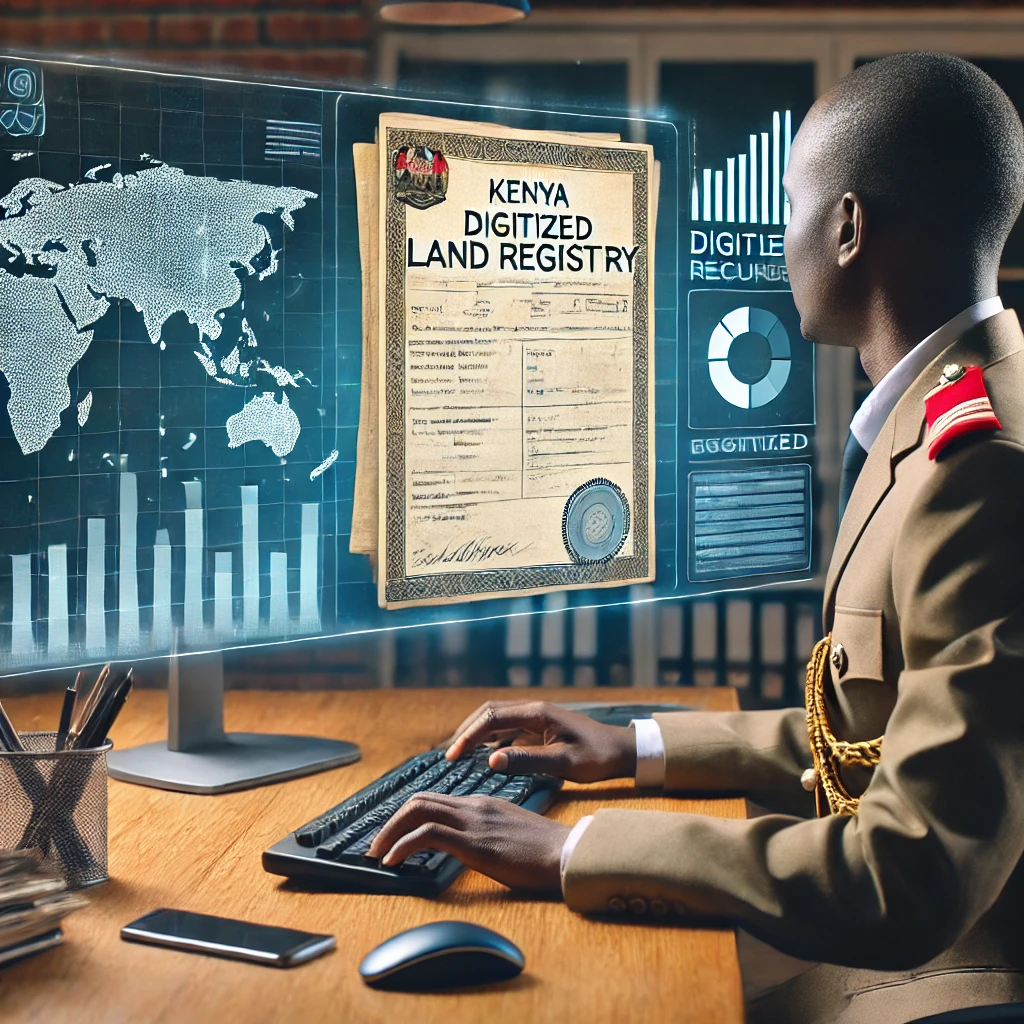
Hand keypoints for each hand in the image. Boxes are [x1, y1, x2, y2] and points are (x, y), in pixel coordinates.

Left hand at [368, 793, 570, 891]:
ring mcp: (474, 821)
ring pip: (418, 811)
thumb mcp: (510, 835)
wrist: (568, 855)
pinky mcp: (475, 842)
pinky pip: (427, 835)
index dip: (407, 817)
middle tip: (376, 845)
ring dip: (389, 833)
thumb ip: (486, 833)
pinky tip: (393, 862)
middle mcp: (474, 806)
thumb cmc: (545, 852)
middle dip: (390, 822)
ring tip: (377, 853)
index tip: (393, 837)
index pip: (434, 800)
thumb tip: (466, 847)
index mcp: (482, 804)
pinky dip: (403, 846)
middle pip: (419, 800)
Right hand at [444, 700, 636, 782]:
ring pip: (497, 718)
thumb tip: (491, 760)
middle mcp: (533, 709)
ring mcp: (536, 717)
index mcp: (537, 713)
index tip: (453, 755)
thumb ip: (527, 761)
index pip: (492, 717)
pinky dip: (491, 738)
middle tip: (449, 755)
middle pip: (489, 712)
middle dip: (467, 731)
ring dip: (477, 733)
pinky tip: (485, 756)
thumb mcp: (563, 763)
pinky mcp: (540, 727)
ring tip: (460, 754)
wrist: (622, 751)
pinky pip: (508, 727)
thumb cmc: (596, 758)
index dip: (469, 735)